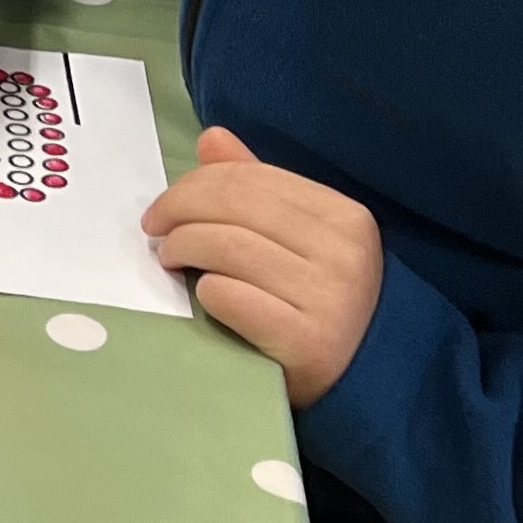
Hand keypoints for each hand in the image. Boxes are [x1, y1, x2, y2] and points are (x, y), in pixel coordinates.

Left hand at [144, 126, 384, 406]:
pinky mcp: (309, 343)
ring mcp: (331, 299)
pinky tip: (203, 296)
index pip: (251, 179)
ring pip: (227, 247)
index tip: (164, 208)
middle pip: (235, 205)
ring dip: (183, 248)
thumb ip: (258, 190)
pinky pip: (233, 298)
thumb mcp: (300, 241)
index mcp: (344, 217)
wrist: (366, 383)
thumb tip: (213, 138)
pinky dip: (207, 291)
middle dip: (179, 210)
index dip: (195, 184)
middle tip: (155, 229)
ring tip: (171, 261)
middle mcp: (344, 253)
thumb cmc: (320, 304)